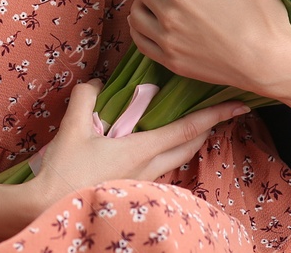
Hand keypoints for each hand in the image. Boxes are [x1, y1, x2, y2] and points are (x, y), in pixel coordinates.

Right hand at [25, 79, 248, 211]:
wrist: (51, 208)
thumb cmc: (65, 170)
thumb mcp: (72, 127)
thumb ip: (86, 97)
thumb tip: (98, 83)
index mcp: (142, 150)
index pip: (187, 129)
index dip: (215, 115)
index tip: (239, 106)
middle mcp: (150, 167)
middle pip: (190, 146)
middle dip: (208, 128)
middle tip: (220, 111)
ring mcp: (143, 181)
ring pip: (177, 159)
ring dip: (188, 141)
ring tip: (191, 124)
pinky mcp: (134, 188)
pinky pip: (161, 167)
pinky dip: (168, 151)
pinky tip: (156, 145)